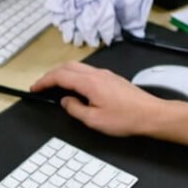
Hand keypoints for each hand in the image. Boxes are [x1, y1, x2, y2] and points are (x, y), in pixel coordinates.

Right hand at [31, 61, 163, 136]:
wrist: (152, 115)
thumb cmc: (125, 119)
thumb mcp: (94, 120)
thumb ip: (75, 109)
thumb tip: (66, 101)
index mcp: (89, 82)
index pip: (60, 76)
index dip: (44, 81)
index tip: (35, 88)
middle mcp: (96, 74)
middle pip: (67, 66)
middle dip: (51, 74)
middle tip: (42, 86)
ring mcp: (105, 74)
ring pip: (78, 67)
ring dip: (63, 74)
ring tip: (56, 86)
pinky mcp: (112, 78)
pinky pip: (87, 71)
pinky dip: (75, 76)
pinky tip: (76, 87)